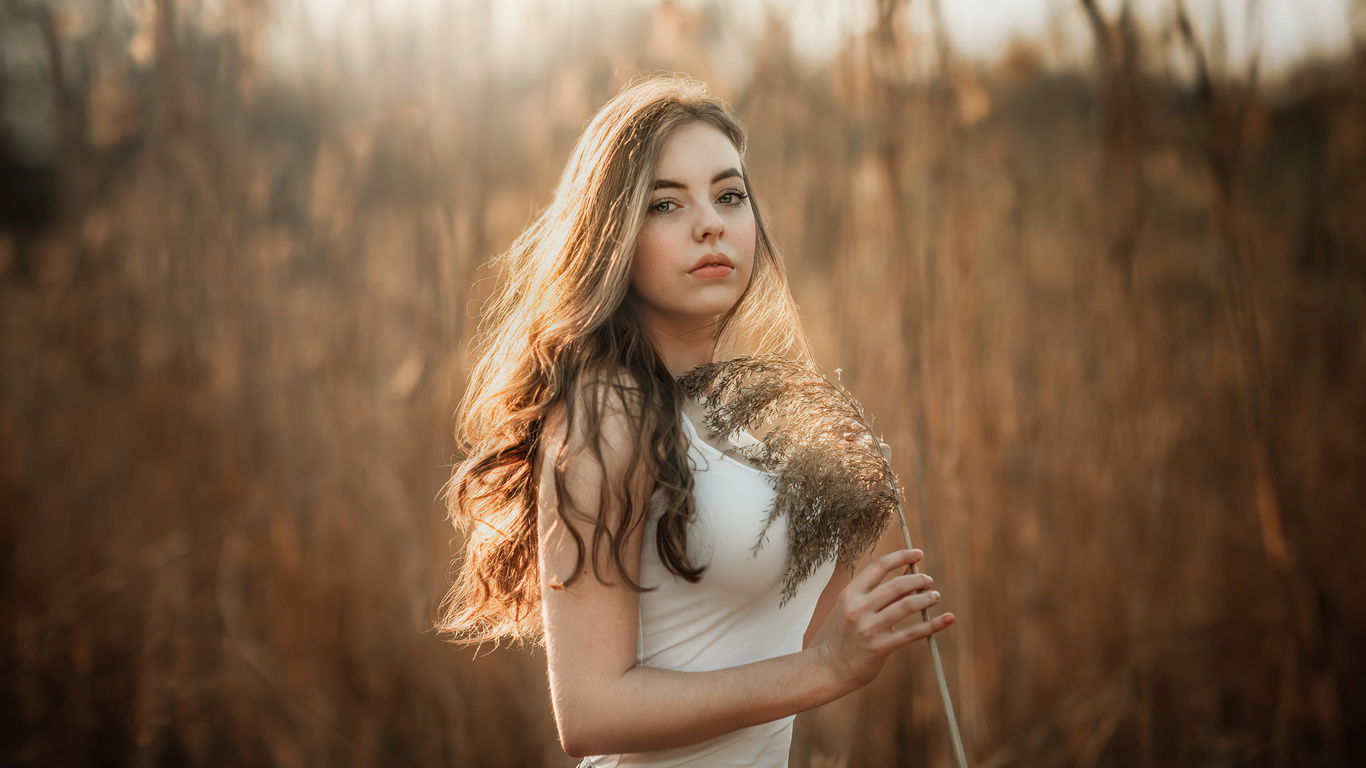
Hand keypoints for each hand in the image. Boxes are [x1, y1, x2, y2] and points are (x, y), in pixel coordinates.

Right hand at [816, 548, 953, 693]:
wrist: (831, 668)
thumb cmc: (846, 635)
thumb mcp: (855, 607)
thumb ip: (881, 590)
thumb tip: (910, 571)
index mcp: (850, 594)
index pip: (878, 566)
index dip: (901, 556)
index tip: (918, 553)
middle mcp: (858, 608)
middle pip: (896, 585)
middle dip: (918, 580)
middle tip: (929, 581)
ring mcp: (869, 628)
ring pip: (906, 605)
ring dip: (926, 598)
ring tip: (935, 597)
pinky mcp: (880, 647)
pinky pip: (913, 632)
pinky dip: (933, 624)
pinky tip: (947, 619)